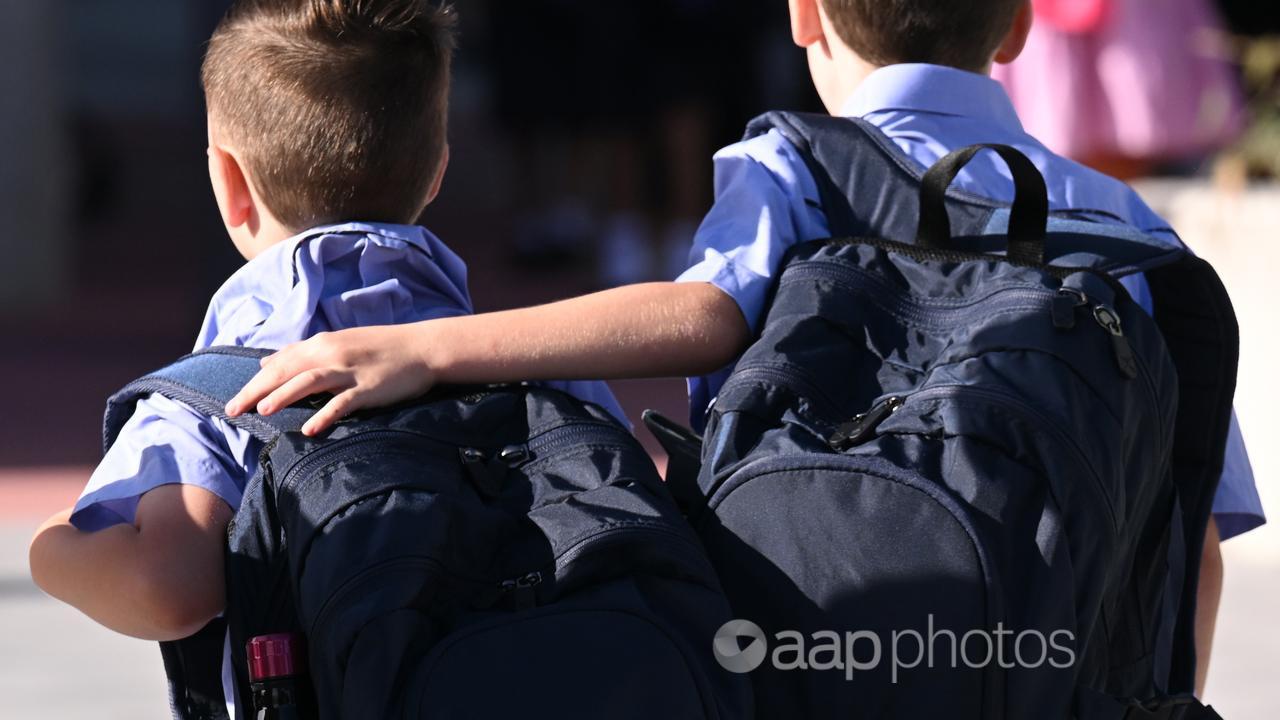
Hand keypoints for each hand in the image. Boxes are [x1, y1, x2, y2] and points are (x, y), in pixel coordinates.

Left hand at [226, 324, 437, 435]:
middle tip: (231, 411)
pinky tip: (309, 429)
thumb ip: (302, 354)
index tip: (231, 401)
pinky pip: (343, 402)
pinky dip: (325, 414)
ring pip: (309, 382)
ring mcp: (350, 371)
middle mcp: (331, 354)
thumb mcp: (337, 343)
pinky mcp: (369, 388)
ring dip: (284, 395)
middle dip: (256, 391)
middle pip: (286, 372)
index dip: (253, 383)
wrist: (422, 348)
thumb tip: (266, 364)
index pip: (279, 363)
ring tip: (261, 411)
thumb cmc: (380, 348)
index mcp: (322, 344)